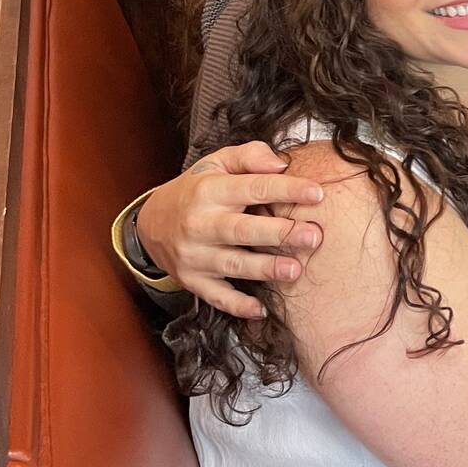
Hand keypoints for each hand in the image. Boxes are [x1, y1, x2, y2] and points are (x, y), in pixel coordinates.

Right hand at [134, 143, 324, 318]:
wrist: (150, 223)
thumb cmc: (196, 189)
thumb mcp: (216, 163)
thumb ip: (249, 156)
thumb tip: (281, 164)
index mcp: (209, 191)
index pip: (253, 188)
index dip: (286, 190)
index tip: (317, 194)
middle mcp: (200, 224)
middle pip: (243, 230)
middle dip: (280, 234)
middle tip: (313, 236)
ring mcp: (195, 256)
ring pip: (233, 264)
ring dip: (265, 269)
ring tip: (295, 270)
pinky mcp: (192, 280)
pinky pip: (216, 296)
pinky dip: (237, 305)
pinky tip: (260, 309)